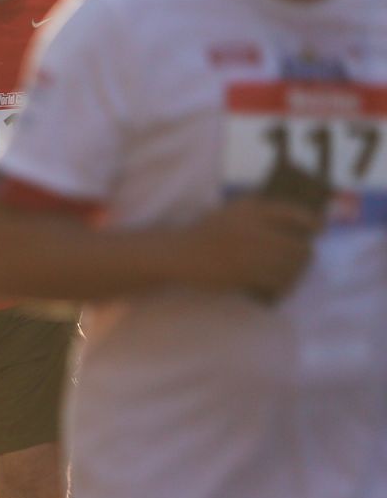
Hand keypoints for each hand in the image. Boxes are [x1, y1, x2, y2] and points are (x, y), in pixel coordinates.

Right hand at [187, 198, 322, 298]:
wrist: (179, 253)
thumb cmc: (206, 231)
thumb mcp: (232, 211)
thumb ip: (261, 212)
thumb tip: (299, 223)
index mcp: (252, 209)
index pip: (297, 214)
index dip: (314, 223)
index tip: (318, 231)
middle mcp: (255, 228)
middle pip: (298, 245)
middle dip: (305, 254)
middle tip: (304, 259)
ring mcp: (250, 252)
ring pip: (290, 266)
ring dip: (296, 273)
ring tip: (293, 275)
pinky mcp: (244, 274)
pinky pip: (276, 282)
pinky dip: (282, 287)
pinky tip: (280, 288)